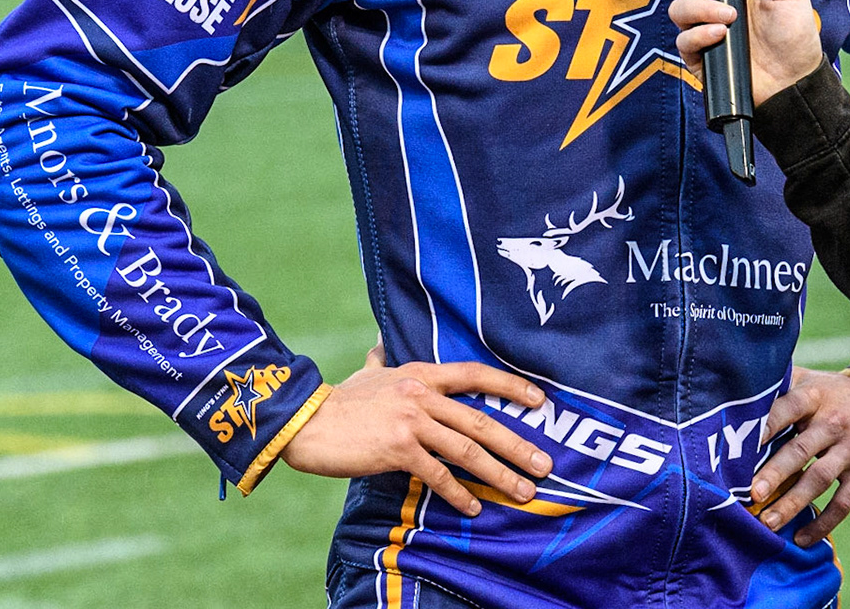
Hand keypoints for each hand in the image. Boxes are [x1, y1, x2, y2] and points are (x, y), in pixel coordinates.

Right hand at [280, 341, 553, 516]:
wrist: (305, 421)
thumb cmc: (337, 401)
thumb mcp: (366, 374)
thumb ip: (379, 360)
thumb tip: (378, 343)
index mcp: (420, 374)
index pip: (475, 374)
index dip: (510, 386)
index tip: (538, 400)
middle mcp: (421, 395)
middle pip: (481, 421)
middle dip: (517, 444)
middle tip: (544, 464)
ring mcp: (411, 422)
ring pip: (467, 450)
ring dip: (500, 473)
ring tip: (523, 490)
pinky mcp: (397, 448)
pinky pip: (437, 474)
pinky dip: (459, 493)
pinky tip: (474, 508)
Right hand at [667, 0, 824, 106]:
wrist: (796, 81)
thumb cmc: (796, 39)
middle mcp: (711, 7)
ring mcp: (703, 32)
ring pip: (678, 10)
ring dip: (700, 8)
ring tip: (729, 17)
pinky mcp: (700, 58)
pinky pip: (683, 41)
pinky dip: (699, 34)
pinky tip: (721, 35)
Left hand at [751, 366, 849, 545]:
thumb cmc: (842, 395)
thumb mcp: (817, 381)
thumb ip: (784, 382)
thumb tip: (742, 386)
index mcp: (815, 398)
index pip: (787, 408)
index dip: (766, 424)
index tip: (741, 443)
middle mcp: (832, 423)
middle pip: (800, 449)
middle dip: (776, 472)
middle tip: (752, 493)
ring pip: (818, 479)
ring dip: (792, 502)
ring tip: (768, 522)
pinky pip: (842, 503)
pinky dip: (823, 523)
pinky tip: (801, 538)